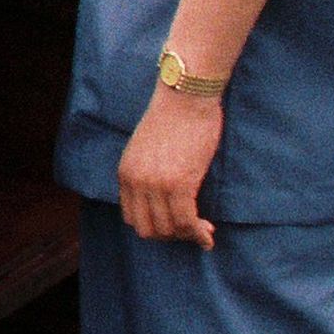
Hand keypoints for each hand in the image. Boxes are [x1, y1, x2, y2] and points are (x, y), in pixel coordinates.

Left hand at [117, 89, 222, 247]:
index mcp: (125, 173)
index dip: (154, 227)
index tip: (174, 224)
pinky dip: (198, 233)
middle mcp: (135, 182)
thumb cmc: (174, 118)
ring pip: (168, 229)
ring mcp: (155, 184)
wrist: (185, 97)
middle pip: (147, 229)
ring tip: (204, 231)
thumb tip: (163, 198)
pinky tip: (208, 235)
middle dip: (170, 236)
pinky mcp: (179, 184)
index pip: (131, 217)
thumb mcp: (148, 149)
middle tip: (191, 230)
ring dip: (187, 236)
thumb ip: (148, 172)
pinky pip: (186, 221)